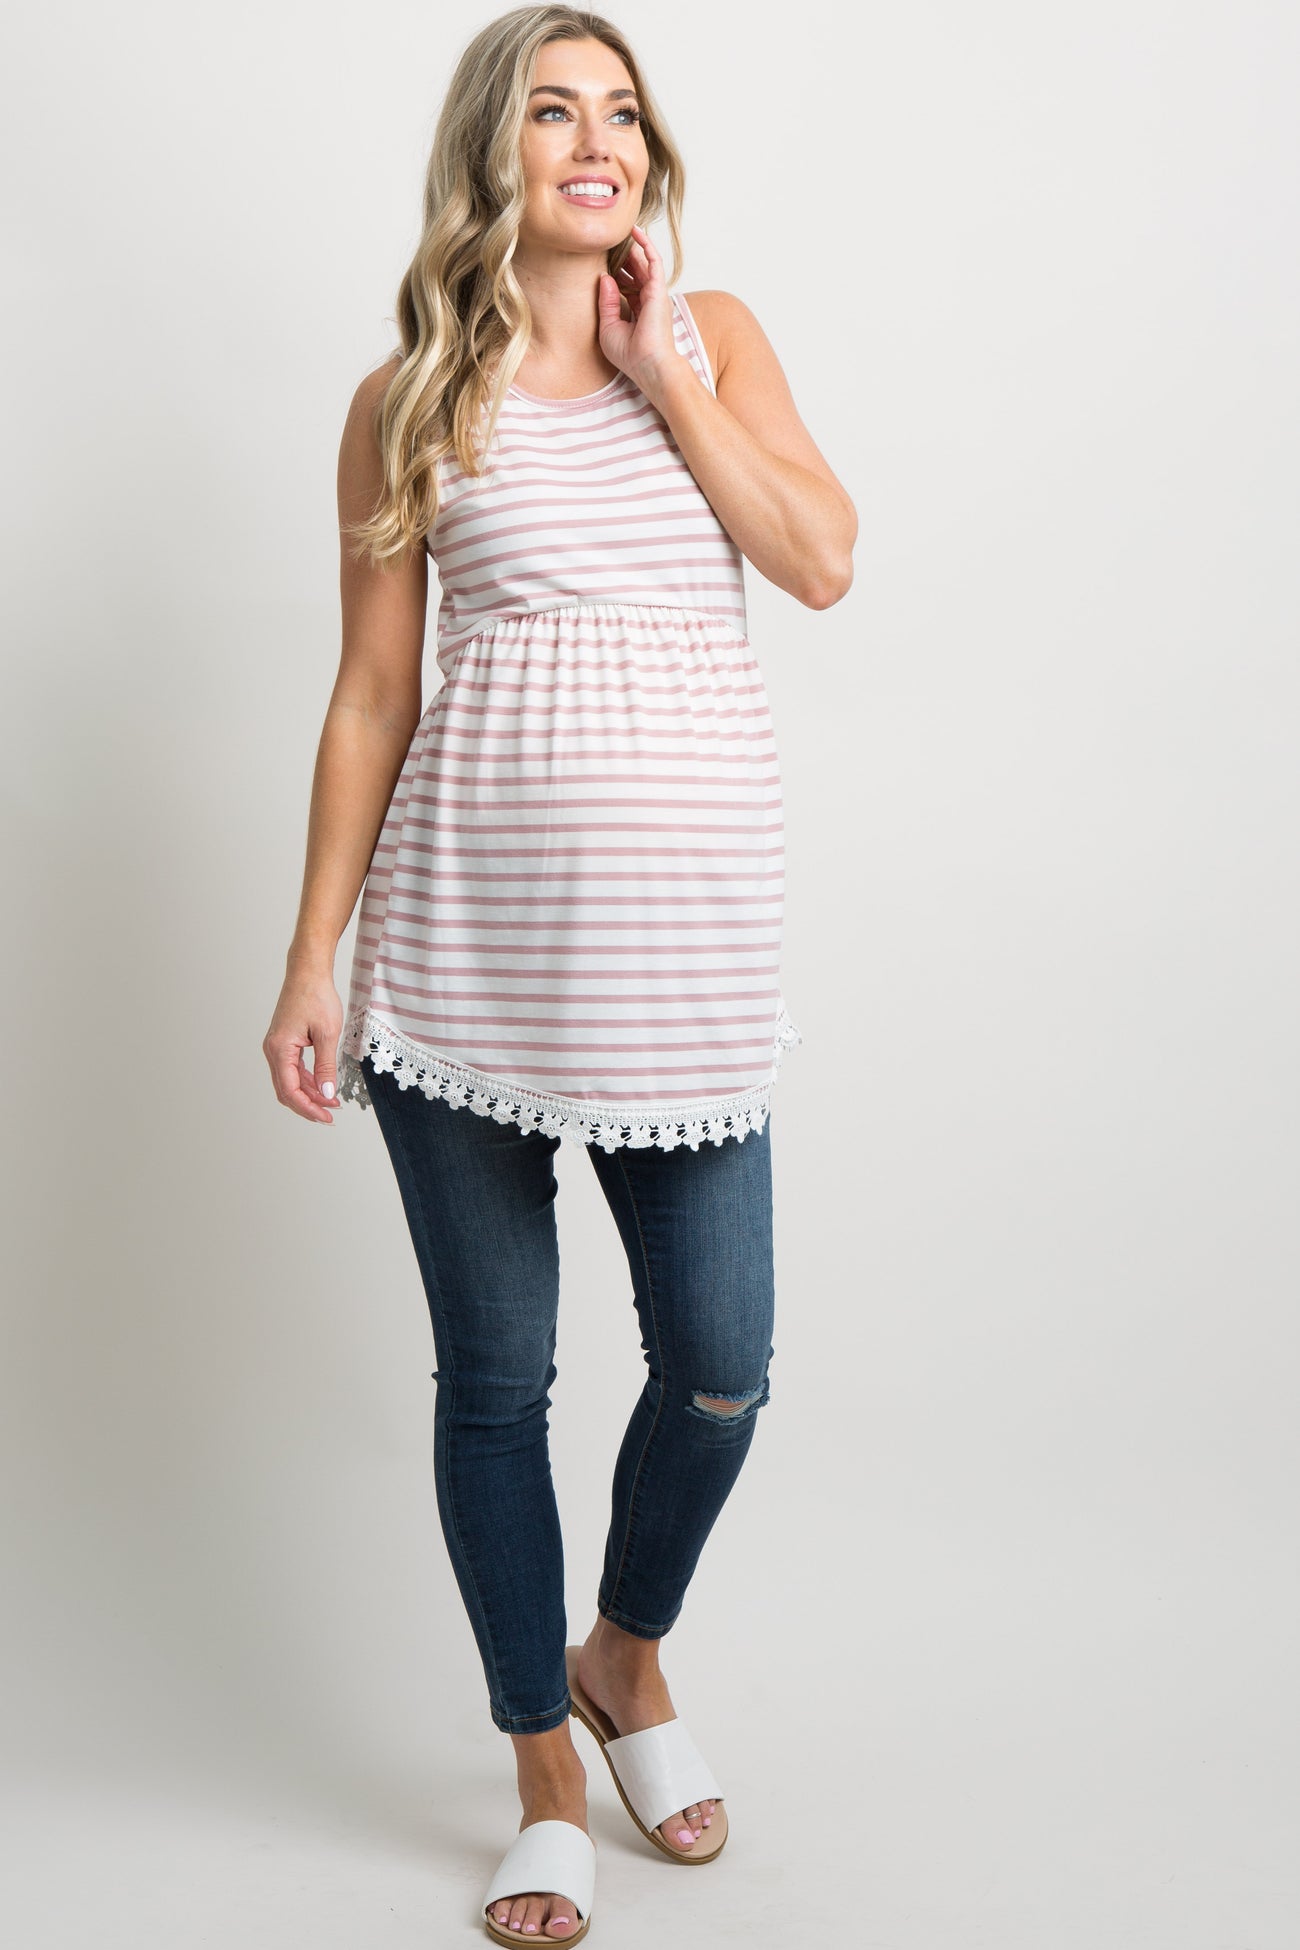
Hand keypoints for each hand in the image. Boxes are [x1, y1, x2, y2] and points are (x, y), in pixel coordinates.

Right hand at [264, 965, 342, 1123]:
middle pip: (286, 1090)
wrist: (308, 972)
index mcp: (279, 1049)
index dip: (308, 1108)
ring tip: (332, 1101)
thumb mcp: (327, 1034)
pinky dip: (308, 1080)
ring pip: (290, 1081)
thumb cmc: (316, 996)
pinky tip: (323, 1085)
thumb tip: (327, 1093)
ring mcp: (277, 1047)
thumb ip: (326, 1066)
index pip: (290, 1091)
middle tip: (331, 1114)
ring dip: (309, 1094)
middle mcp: (273, 1050)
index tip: (327, 1117)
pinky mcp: (284, 1043)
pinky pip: (293, 1069)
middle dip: (308, 1105)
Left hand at [596, 223, 680, 403]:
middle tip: (607, 242)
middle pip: (634, 271)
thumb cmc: (630, 355)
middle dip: (622, 256)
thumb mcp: (609, 327)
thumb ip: (606, 302)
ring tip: (619, 230)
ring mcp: (654, 293)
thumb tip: (603, 277)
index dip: (615, 272)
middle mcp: (648, 300)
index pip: (627, 284)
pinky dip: (646, 245)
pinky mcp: (659, 289)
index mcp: (637, 310)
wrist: (648, 365)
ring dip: (632, 247)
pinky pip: (653, 260)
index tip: (601, 261)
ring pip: (643, 262)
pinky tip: (635, 231)